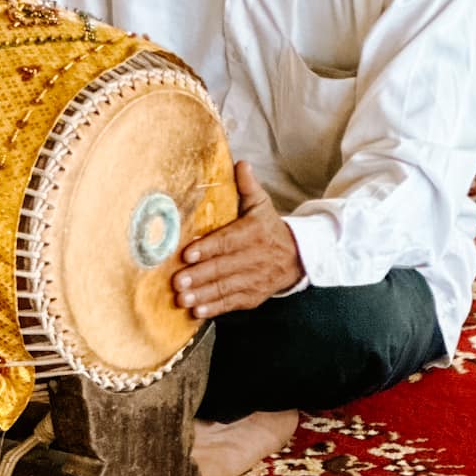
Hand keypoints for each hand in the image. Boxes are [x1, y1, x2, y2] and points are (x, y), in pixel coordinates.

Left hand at [172, 159, 302, 318]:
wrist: (297, 256)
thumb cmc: (268, 227)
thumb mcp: (261, 204)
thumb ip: (247, 186)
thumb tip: (240, 163)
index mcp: (254, 232)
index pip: (228, 241)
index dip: (208, 248)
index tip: (188, 254)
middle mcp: (255, 257)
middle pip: (224, 267)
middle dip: (200, 276)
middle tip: (178, 281)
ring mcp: (255, 279)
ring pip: (226, 288)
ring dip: (203, 295)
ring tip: (183, 298)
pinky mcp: (253, 296)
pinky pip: (232, 303)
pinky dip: (215, 309)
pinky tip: (197, 311)